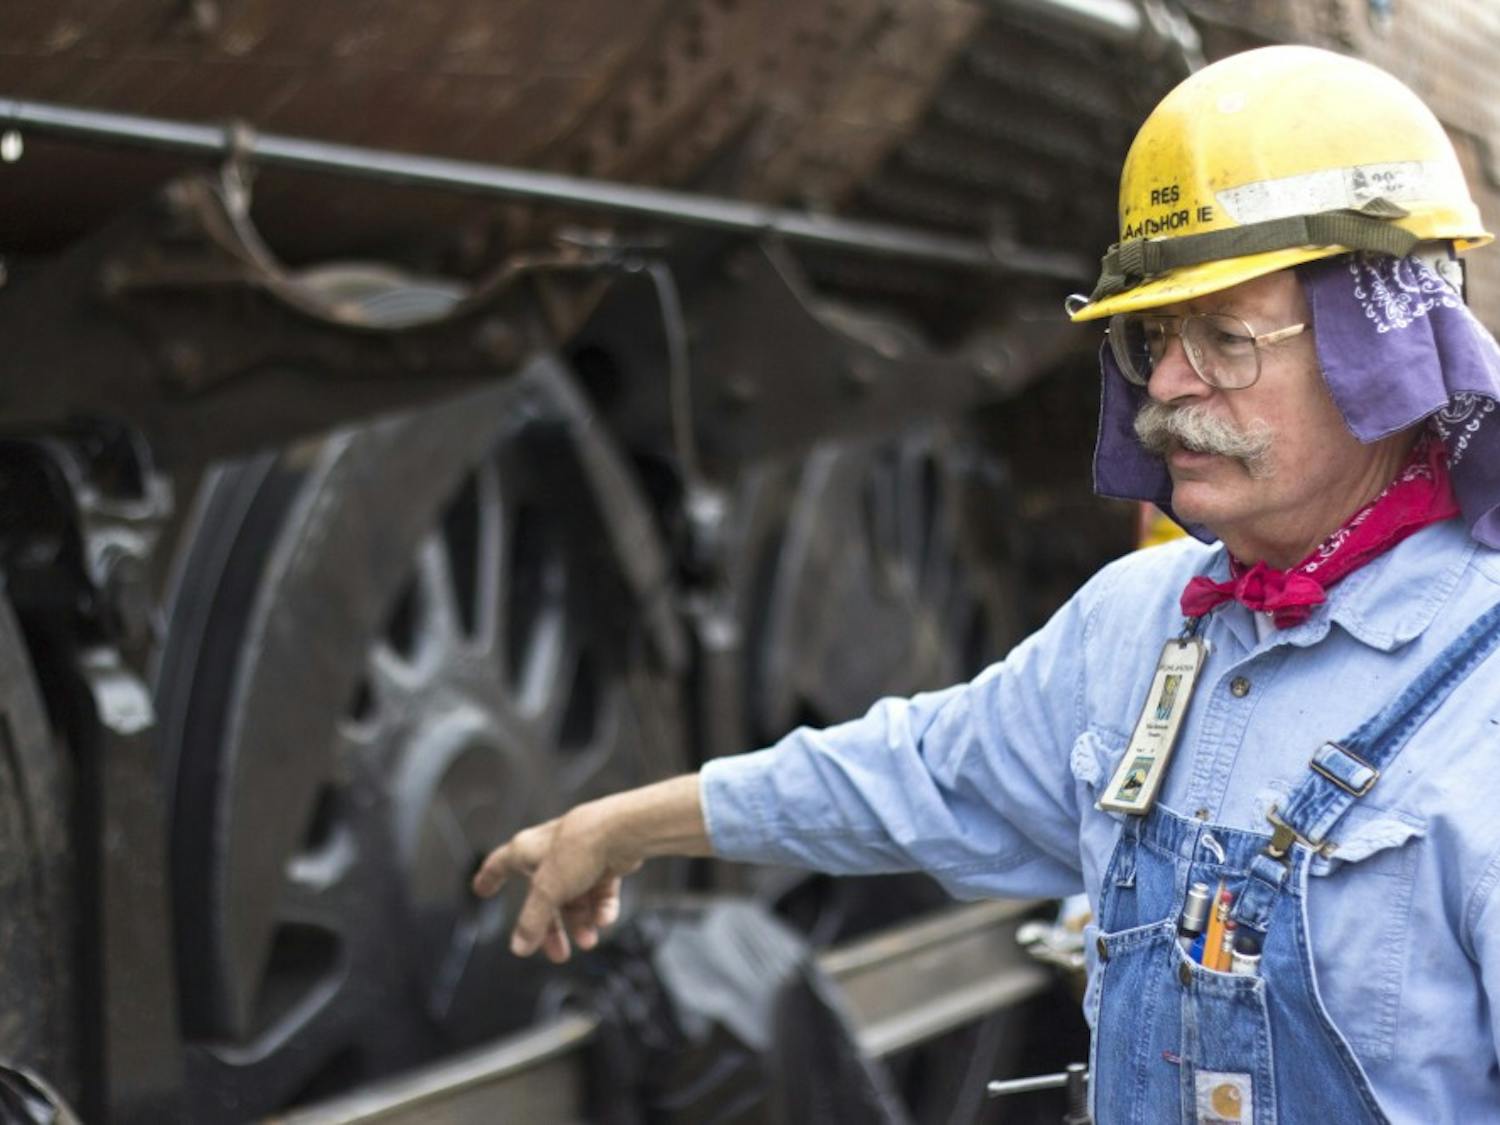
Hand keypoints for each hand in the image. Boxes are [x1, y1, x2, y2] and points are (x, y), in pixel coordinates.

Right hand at [471, 804, 641, 962]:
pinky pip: (598, 893)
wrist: (622, 832)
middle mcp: (551, 853)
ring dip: (581, 923)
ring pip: (575, 899)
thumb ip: (532, 920)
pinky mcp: (604, 861)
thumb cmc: (579, 848)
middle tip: (558, 955)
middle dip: (552, 929)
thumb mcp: (548, 890)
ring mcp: (579, 857)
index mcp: (527, 851)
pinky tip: (604, 919)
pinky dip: (600, 909)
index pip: (500, 865)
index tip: (481, 889)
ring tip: (589, 941)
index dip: (489, 878)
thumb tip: (519, 947)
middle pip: (544, 898)